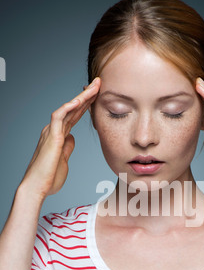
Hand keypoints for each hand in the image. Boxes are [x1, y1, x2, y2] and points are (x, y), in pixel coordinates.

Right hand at [21, 77, 100, 198]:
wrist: (37, 187)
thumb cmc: (49, 177)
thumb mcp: (64, 160)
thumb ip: (67, 147)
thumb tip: (72, 138)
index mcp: (59, 135)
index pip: (75, 116)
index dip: (87, 105)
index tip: (98, 95)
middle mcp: (55, 130)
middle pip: (74, 108)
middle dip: (87, 95)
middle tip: (100, 82)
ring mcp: (52, 132)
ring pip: (68, 108)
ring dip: (82, 96)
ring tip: (95, 86)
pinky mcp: (51, 136)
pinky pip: (58, 117)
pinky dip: (68, 107)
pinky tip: (79, 100)